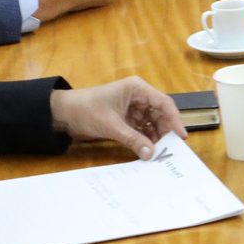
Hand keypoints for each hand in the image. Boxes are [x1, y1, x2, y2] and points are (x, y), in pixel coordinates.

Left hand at [50, 78, 183, 158]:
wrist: (63, 113)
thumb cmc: (86, 110)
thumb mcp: (111, 125)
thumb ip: (132, 139)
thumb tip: (151, 154)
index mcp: (137, 89)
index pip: (164, 103)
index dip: (174, 120)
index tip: (181, 136)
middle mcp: (138, 96)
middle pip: (160, 114)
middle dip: (165, 131)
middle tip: (170, 149)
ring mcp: (133, 107)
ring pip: (152, 122)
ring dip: (155, 136)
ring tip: (159, 152)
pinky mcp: (126, 118)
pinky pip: (142, 128)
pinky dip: (145, 138)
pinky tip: (148, 150)